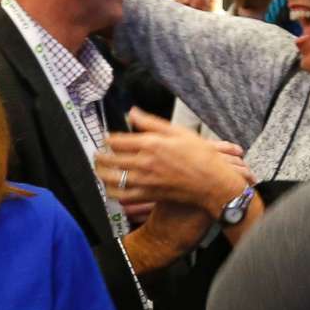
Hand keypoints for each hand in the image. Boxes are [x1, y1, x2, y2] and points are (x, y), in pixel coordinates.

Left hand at [98, 111, 248, 214]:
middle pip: (110, 159)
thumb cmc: (200, 155)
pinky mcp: (148, 195)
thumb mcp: (178, 131)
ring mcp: (145, 180)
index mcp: (150, 143)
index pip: (117, 141)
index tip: (106, 138)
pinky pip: (122, 196)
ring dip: (101, 174)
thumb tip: (132, 112)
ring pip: (111, 178)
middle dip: (99, 156)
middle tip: (97, 154)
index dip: (108, 139)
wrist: (212, 182)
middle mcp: (144, 162)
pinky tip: (111, 187)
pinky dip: (112, 192)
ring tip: (99, 170)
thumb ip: (151, 122)